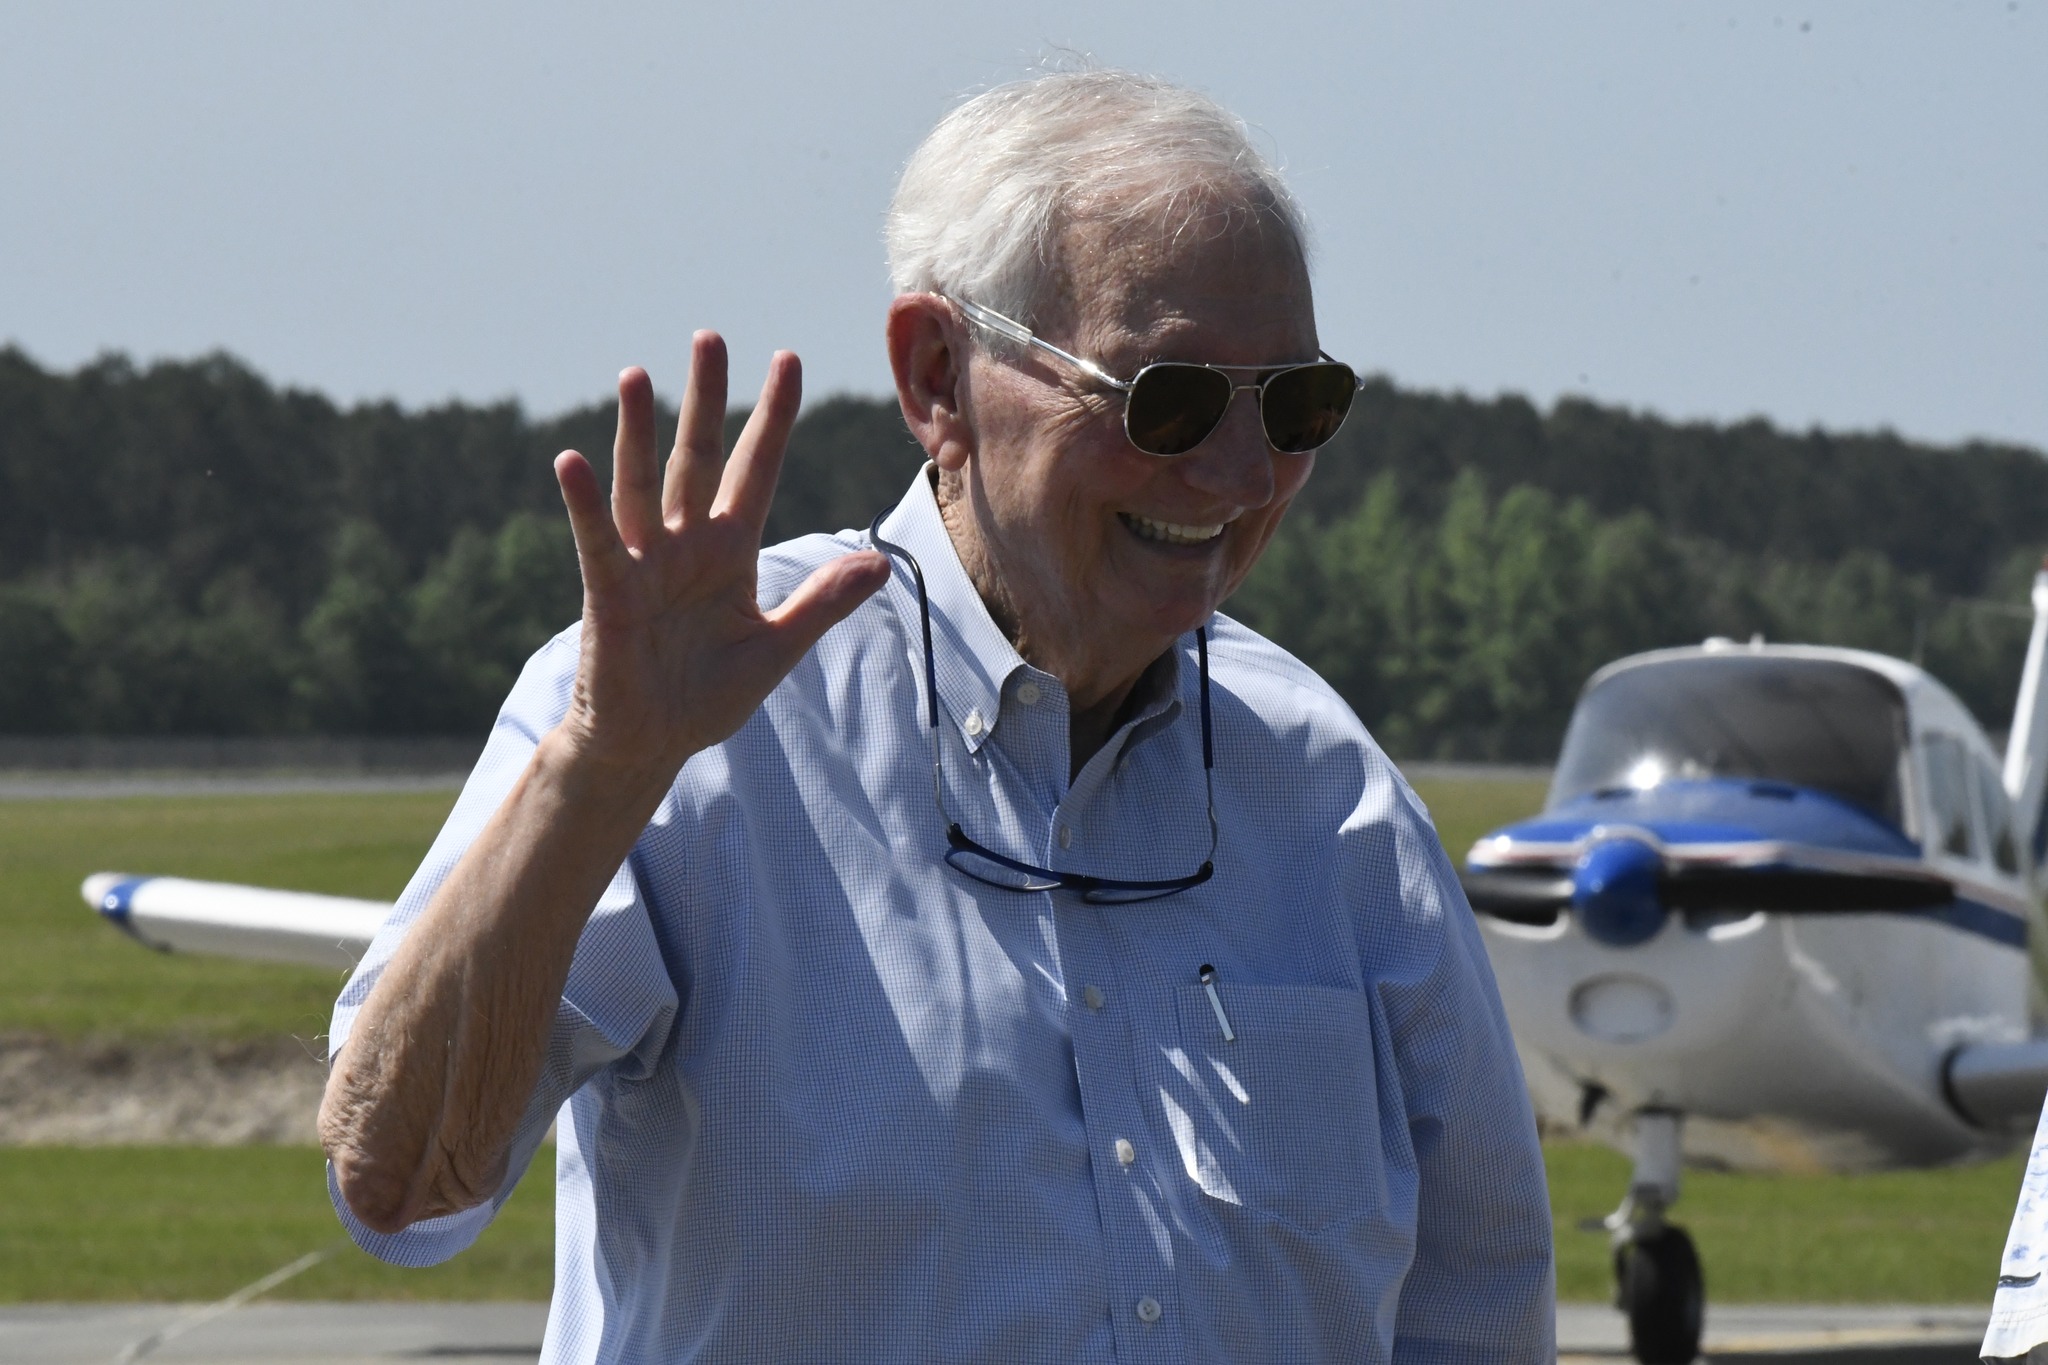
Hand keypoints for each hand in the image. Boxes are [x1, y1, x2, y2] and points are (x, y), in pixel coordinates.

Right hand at [551, 333, 889, 782]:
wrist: (652, 743)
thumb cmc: (707, 695)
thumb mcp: (777, 649)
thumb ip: (822, 604)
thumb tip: (879, 564)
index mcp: (732, 550)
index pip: (758, 469)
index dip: (773, 418)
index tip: (788, 361)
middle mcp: (687, 544)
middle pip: (698, 457)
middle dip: (706, 400)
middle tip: (710, 337)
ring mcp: (645, 564)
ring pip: (643, 485)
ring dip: (638, 433)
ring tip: (637, 376)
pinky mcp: (610, 593)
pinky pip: (598, 541)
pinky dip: (585, 505)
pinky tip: (571, 462)